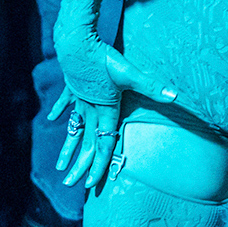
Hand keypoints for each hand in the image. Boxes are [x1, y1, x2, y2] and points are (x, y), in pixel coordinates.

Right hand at [49, 47, 178, 188]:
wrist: (77, 43)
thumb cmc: (104, 59)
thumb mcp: (130, 73)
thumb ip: (151, 86)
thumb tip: (174, 96)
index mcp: (105, 110)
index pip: (104, 144)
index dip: (99, 164)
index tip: (91, 183)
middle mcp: (90, 109)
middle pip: (86, 143)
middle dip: (79, 165)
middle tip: (69, 183)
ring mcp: (79, 99)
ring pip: (73, 130)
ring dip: (68, 148)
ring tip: (59, 166)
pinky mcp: (72, 86)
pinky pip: (65, 104)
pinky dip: (60, 112)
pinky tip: (53, 120)